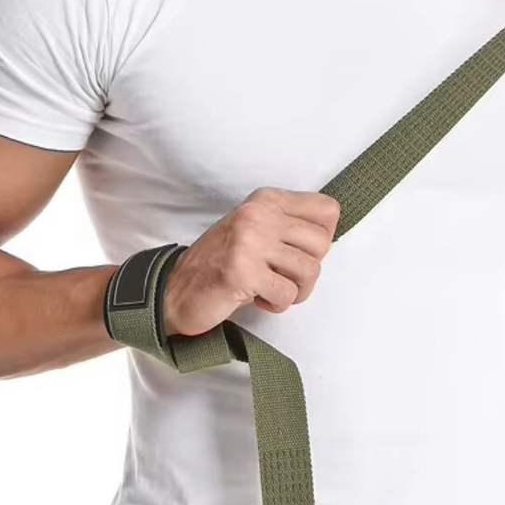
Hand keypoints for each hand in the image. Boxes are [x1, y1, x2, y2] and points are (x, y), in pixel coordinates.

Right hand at [162, 187, 340, 336]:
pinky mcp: (242, 271)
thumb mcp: (258, 231)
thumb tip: (330, 237)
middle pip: (322, 243)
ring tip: (269, 290)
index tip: (297, 252)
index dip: (321, 239)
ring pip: (309, 270)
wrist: (174, 290)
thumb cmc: (223, 264)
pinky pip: (287, 294)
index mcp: (266, 200)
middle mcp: (259, 214)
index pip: (328, 210)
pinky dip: (277, 304)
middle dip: (307, 270)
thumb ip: (290, 227)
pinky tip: (256, 298)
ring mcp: (250, 241)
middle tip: (282, 277)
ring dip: (294, 291)